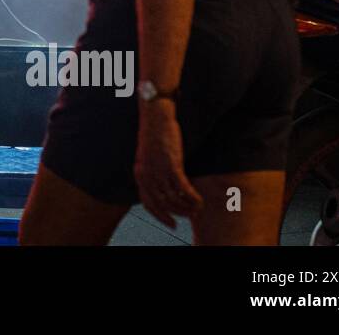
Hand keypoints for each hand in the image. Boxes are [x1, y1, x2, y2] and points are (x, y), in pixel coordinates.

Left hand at [134, 100, 202, 227]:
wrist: (156, 115)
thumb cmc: (155, 134)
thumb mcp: (149, 156)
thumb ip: (153, 172)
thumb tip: (165, 189)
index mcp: (139, 173)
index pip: (148, 203)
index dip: (160, 216)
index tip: (171, 223)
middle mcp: (146, 174)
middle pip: (163, 204)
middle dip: (178, 213)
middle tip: (191, 216)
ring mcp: (158, 170)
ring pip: (174, 198)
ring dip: (187, 207)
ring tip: (197, 210)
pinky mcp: (172, 164)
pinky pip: (183, 189)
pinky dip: (193, 198)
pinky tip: (199, 201)